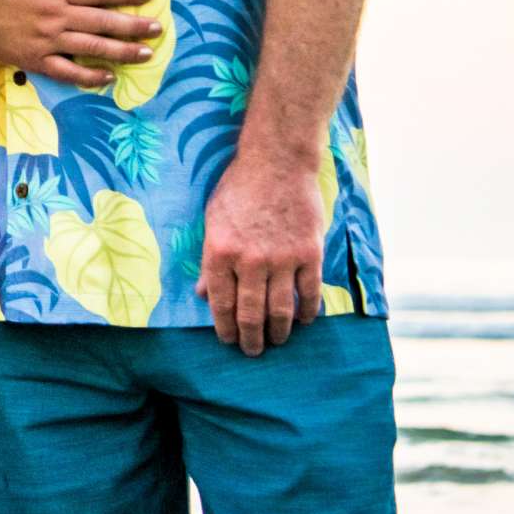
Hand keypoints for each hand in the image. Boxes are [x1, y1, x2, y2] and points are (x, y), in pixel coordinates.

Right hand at [0, 0, 161, 87]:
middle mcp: (57, 17)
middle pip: (102, 22)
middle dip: (133, 26)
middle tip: (157, 29)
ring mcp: (49, 41)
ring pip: (92, 48)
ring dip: (121, 52)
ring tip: (144, 54)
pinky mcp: (38, 61)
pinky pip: (69, 72)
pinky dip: (90, 77)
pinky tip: (110, 77)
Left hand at [194, 151, 323, 356]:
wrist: (277, 162)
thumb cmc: (239, 189)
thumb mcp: (213, 221)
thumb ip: (211, 261)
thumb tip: (204, 294)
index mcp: (220, 253)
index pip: (221, 304)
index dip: (224, 328)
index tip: (228, 340)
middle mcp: (249, 260)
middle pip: (250, 314)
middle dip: (250, 339)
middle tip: (253, 351)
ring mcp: (281, 258)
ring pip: (280, 310)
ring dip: (278, 332)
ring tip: (277, 341)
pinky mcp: (309, 253)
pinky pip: (309, 293)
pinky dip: (307, 312)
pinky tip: (303, 320)